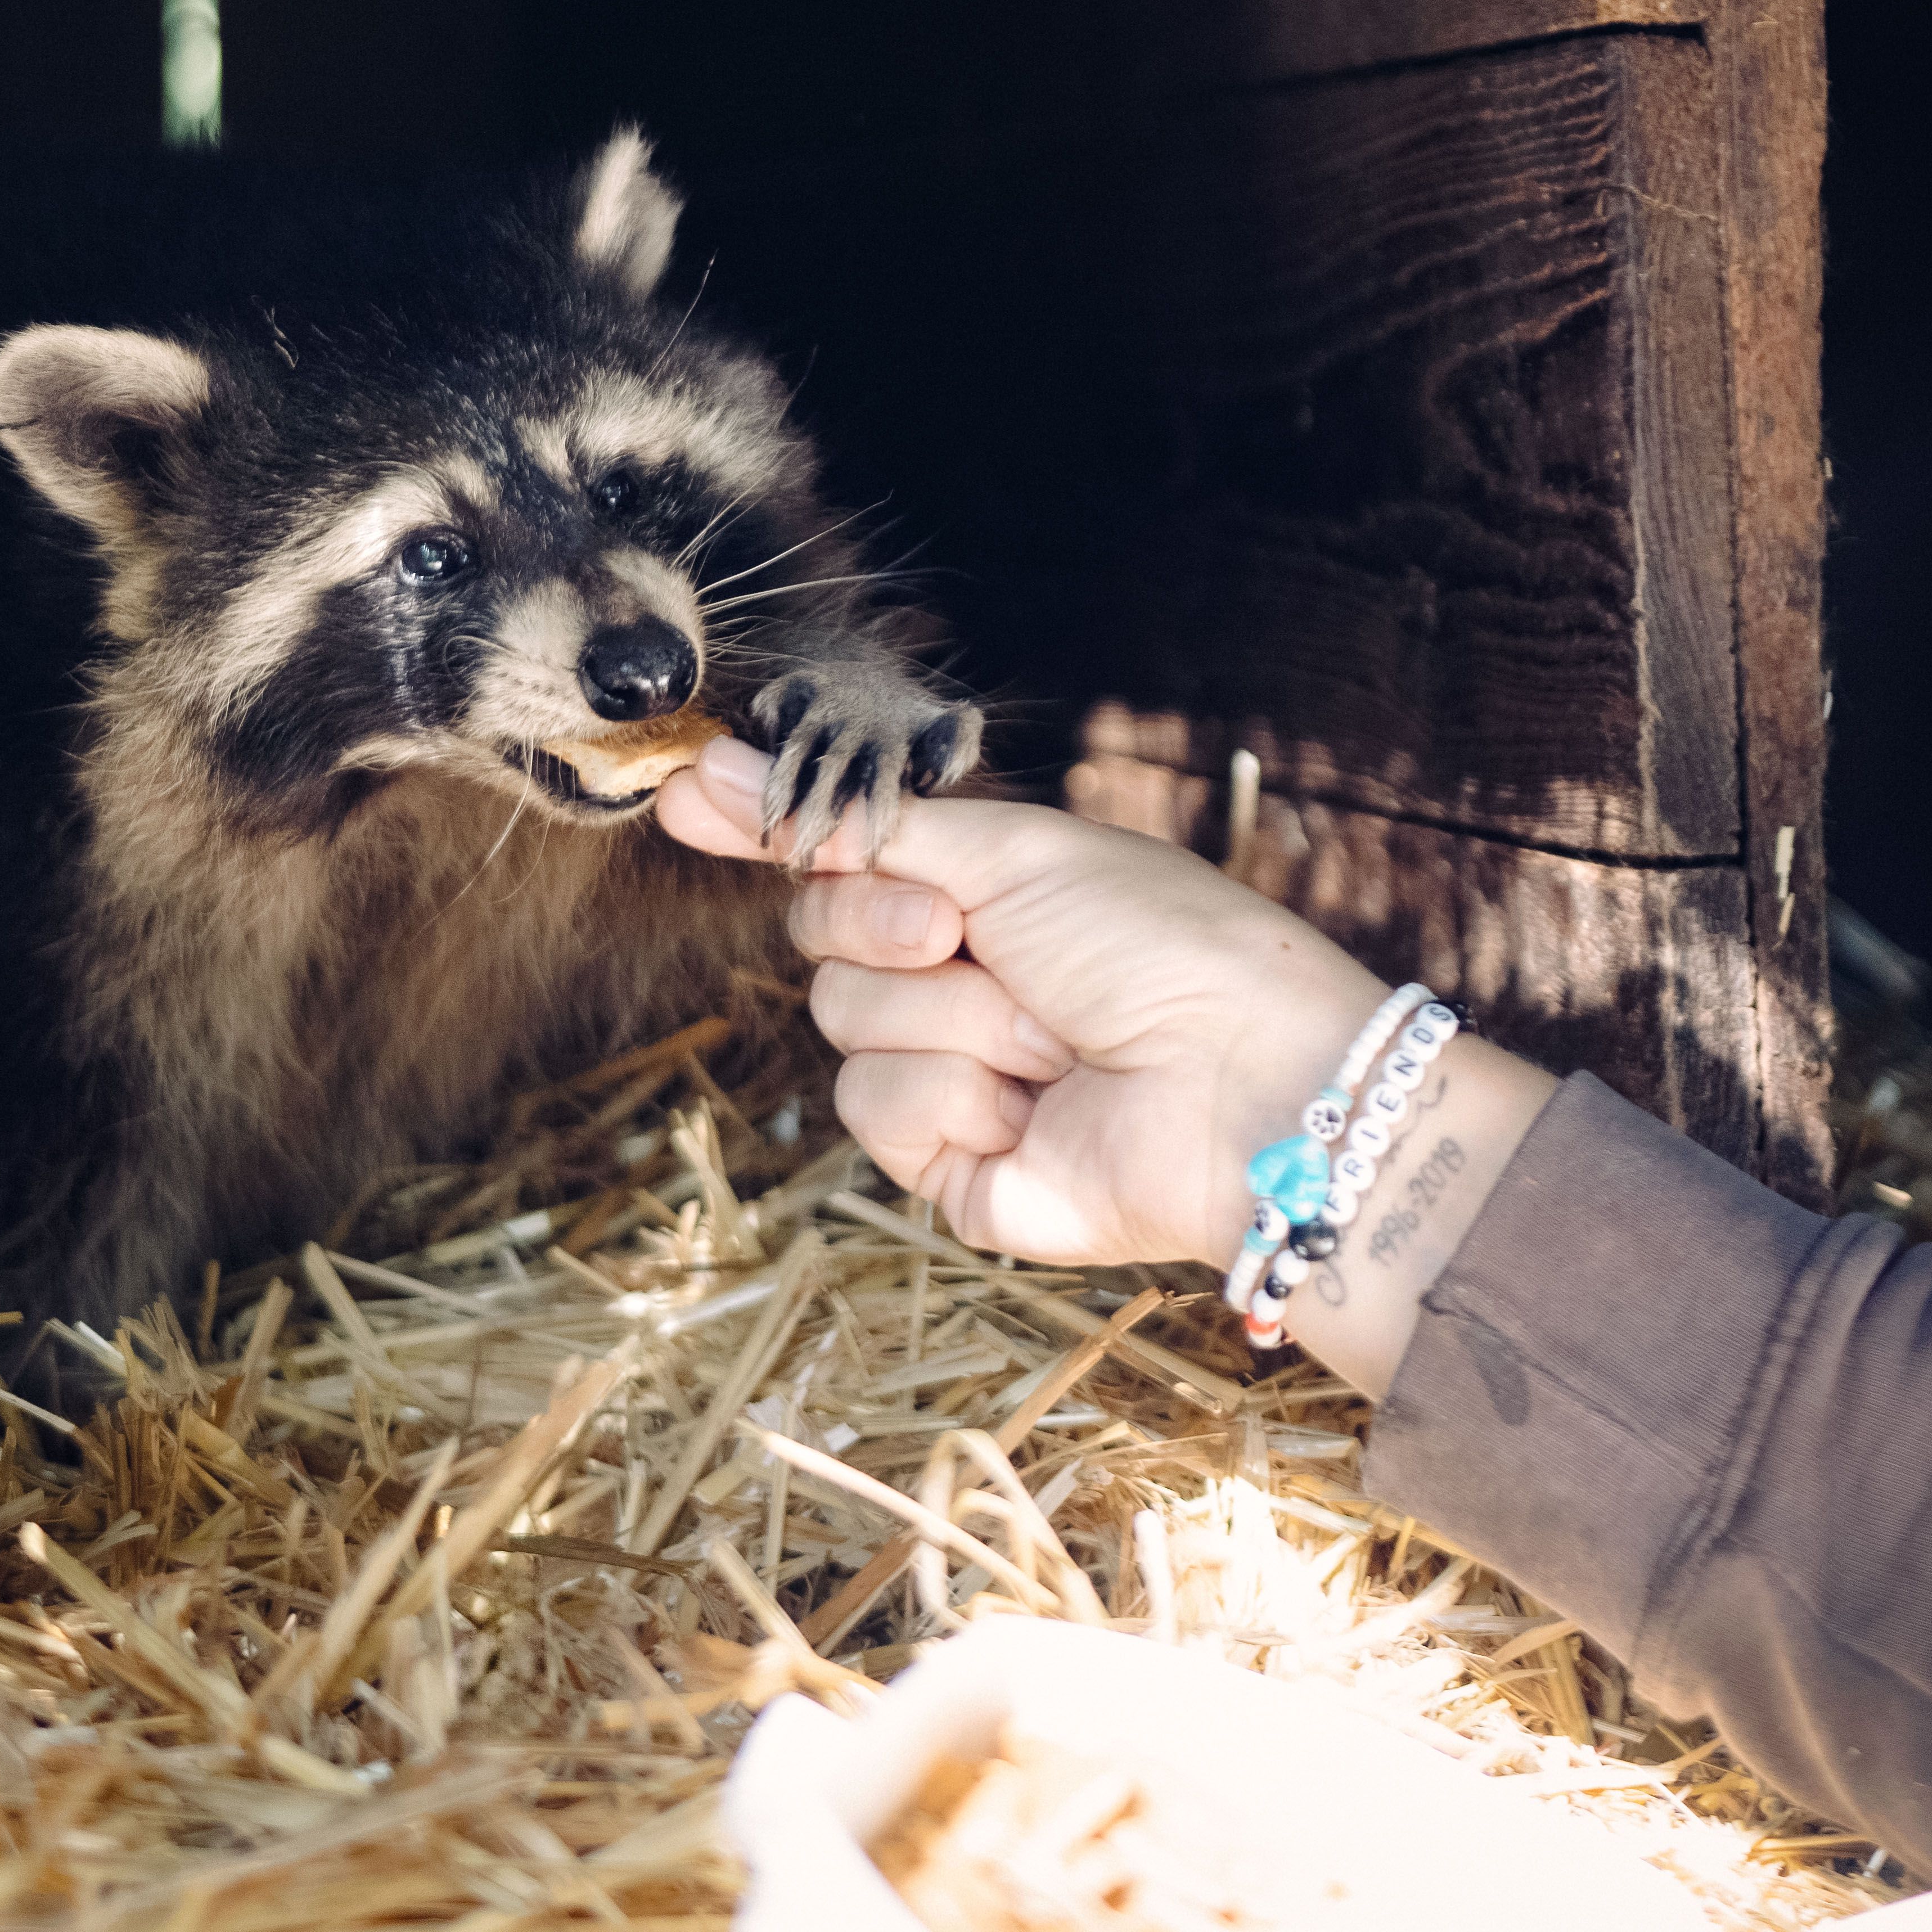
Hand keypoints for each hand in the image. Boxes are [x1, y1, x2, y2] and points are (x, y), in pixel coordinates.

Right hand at [663, 740, 1384, 1267]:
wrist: (1241, 1083)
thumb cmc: (1159, 945)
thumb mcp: (1010, 852)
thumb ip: (858, 819)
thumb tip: (706, 764)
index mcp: (979, 893)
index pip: (837, 856)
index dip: (771, 826)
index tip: (690, 794)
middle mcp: (958, 981)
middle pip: (822, 939)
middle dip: (888, 925)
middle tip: (970, 934)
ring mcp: (951, 1076)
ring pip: (846, 1026)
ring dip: (948, 1018)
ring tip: (1046, 1033)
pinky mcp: (949, 1167)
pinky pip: (876, 1110)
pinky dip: (952, 1096)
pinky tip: (1031, 1105)